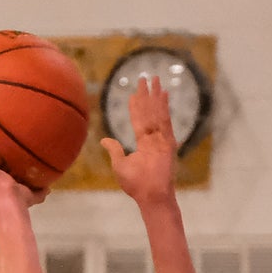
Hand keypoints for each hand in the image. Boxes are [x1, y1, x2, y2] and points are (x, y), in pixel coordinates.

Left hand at [100, 76, 177, 206]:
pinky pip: (164, 119)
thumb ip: (114, 150)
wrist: (149, 195)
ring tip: (153, 79)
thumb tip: (104, 140)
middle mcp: (153, 138)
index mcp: (143, 143)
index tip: (135, 93)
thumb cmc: (135, 184)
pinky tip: (162, 93)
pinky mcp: (167, 141)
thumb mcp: (119, 164)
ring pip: (156, 111)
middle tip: (146, 77)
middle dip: (147, 94)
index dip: (136, 106)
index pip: (139, 119)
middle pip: (149, 111)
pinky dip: (163, 106)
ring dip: (155, 95)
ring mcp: (161, 138)